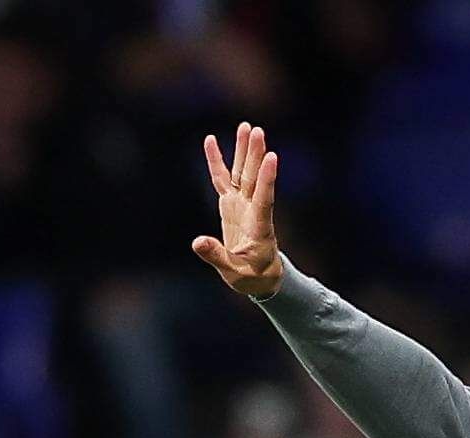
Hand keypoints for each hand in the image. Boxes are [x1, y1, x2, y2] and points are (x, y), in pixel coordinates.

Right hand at [193, 122, 283, 298]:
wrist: (260, 277)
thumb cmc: (250, 277)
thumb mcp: (234, 273)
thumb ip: (217, 256)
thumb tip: (197, 241)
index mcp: (259, 228)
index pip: (264, 199)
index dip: (267, 179)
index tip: (272, 157)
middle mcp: (252, 211)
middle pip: (254, 179)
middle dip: (255, 155)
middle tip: (256, 131)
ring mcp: (242, 205)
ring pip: (243, 173)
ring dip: (244, 151)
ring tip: (246, 127)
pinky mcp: (231, 204)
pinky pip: (223, 179)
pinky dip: (217, 161)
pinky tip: (210, 141)